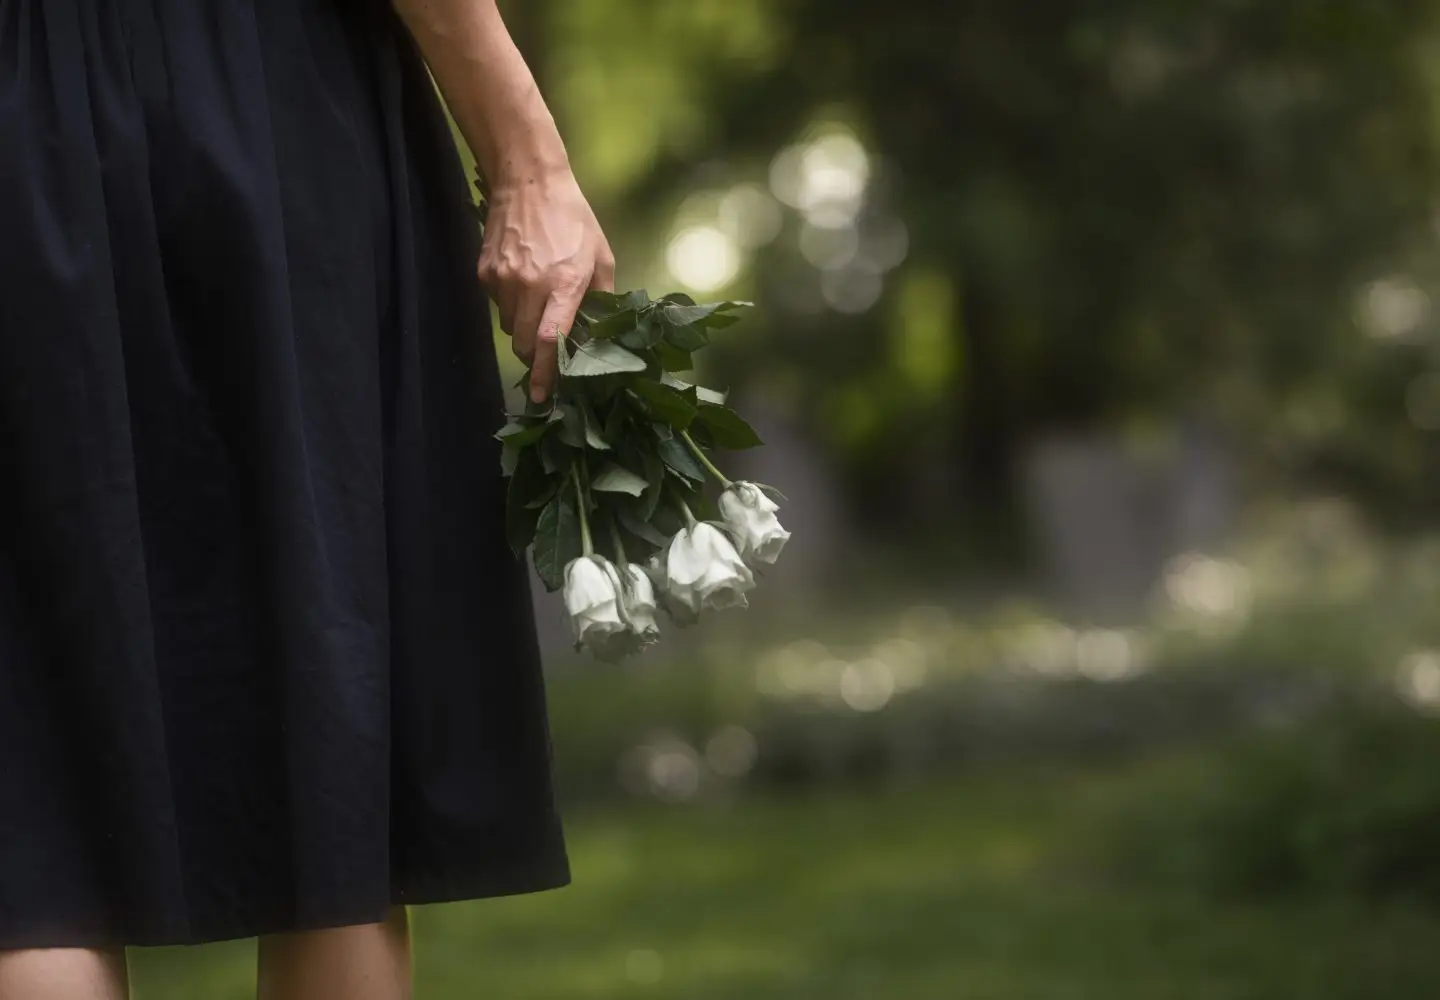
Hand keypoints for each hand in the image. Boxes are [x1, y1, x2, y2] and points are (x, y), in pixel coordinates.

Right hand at [478, 168, 614, 402]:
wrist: (528, 181)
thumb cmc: (573, 219)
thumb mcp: (601, 256)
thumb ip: (602, 297)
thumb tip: (598, 332)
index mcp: (564, 284)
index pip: (548, 340)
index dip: (543, 372)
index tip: (540, 396)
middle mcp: (530, 286)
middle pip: (522, 343)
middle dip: (533, 358)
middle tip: (545, 357)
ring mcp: (503, 280)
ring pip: (508, 327)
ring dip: (522, 331)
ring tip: (538, 308)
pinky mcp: (485, 273)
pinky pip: (497, 306)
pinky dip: (509, 307)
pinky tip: (523, 285)